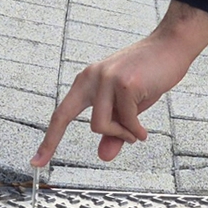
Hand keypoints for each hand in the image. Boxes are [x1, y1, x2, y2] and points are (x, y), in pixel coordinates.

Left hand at [31, 1, 207, 166]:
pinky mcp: (125, 83)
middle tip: (91, 149)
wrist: (171, 46)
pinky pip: (127, 121)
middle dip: (88, 138)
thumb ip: (114, 130)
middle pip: (75, 120)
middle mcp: (91, 78)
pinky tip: (144, 131)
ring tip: (137, 132)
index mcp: (86, 81)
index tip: (36, 161)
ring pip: (101, 125)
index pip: (61, 114)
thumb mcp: (127, 107)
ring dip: (122, 133)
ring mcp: (107, 79)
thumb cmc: (149, 75)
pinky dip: (136, 131)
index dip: (48, 139)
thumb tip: (103, 156)